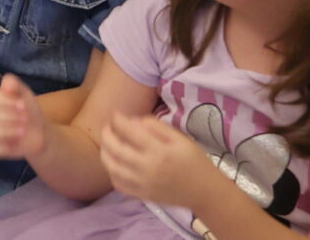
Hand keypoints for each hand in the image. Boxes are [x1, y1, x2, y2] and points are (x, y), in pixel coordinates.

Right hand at [0, 75, 46, 160]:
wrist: (37, 131)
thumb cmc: (27, 109)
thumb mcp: (24, 92)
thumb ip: (14, 84)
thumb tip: (5, 87)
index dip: (4, 101)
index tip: (23, 105)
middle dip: (8, 117)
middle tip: (26, 119)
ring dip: (7, 132)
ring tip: (23, 131)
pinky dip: (5, 147)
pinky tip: (17, 143)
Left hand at [98, 112, 218, 208]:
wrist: (205, 192)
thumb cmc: (194, 162)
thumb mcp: (181, 139)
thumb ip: (157, 127)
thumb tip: (134, 121)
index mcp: (160, 151)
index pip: (130, 132)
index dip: (118, 120)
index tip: (116, 114)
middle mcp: (148, 168)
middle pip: (116, 149)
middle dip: (107, 135)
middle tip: (107, 127)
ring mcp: (143, 184)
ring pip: (113, 167)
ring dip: (104, 153)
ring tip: (106, 143)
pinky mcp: (143, 195)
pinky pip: (118, 185)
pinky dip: (111, 172)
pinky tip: (114, 163)